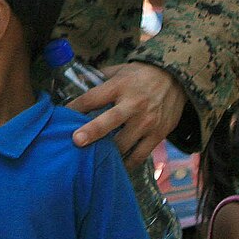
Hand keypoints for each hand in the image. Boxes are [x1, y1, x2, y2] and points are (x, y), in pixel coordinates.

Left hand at [68, 63, 186, 167]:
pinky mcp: (158, 135)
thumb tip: (76, 82)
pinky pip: (139, 155)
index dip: (75, 107)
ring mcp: (146, 122)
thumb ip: (99, 78)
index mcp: (119, 87)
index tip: (62, 116)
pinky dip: (126, 164)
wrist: (176, 79)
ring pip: (122, 144)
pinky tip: (115, 168)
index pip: (92, 98)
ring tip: (92, 160)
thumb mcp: (120, 70)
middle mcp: (133, 105)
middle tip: (76, 141)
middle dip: (92, 132)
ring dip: (107, 153)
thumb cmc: (141, 75)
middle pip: (108, 122)